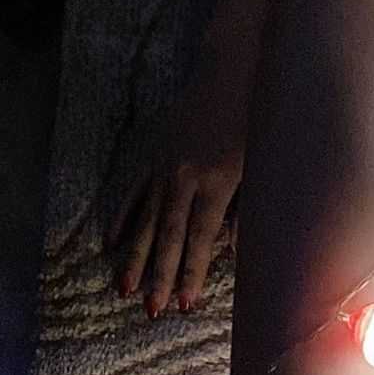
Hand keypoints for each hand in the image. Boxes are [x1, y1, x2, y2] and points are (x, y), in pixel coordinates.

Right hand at [106, 49, 250, 314]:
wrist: (235, 64)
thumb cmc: (258, 115)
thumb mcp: (262, 164)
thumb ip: (247, 208)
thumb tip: (232, 249)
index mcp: (216, 181)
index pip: (200, 238)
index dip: (192, 272)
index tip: (185, 303)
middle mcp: (184, 176)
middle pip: (169, 235)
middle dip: (160, 275)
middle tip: (151, 310)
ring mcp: (165, 164)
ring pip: (148, 219)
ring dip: (136, 256)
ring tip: (123, 288)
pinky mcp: (156, 153)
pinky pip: (136, 191)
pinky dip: (124, 217)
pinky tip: (112, 242)